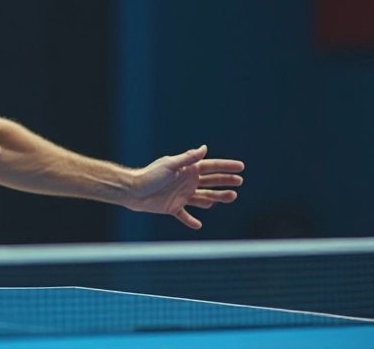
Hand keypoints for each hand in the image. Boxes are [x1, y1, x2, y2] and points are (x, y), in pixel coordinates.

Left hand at [126, 145, 243, 228]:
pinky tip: (198, 225)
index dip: (226, 167)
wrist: (132, 190)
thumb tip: (204, 148)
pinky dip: (191, 220)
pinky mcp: (173, 207)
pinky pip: (185, 215)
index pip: (211, 166)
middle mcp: (186, 181)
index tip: (241, 167)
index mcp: (187, 169)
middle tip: (239, 183)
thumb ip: (187, 158)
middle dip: (226, 182)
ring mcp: (181, 195)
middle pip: (211, 182)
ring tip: (231, 198)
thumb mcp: (170, 165)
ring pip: (204, 197)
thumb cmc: (150, 175)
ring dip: (216, 198)